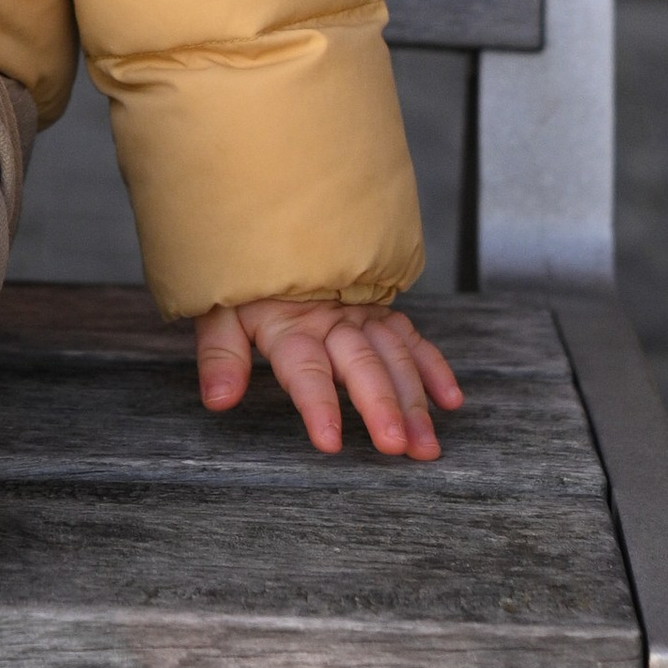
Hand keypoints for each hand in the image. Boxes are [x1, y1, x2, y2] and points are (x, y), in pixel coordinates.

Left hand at [195, 297, 463, 458]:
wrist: (269, 220)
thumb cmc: (244, 281)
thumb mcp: (218, 311)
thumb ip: (221, 355)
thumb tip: (218, 400)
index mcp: (289, 325)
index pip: (305, 369)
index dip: (318, 405)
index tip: (330, 442)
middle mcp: (330, 320)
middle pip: (360, 365)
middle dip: (381, 406)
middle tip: (398, 446)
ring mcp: (360, 313)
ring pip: (394, 356)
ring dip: (414, 400)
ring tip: (426, 445)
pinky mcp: (379, 310)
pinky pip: (412, 338)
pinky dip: (434, 367)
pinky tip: (450, 400)